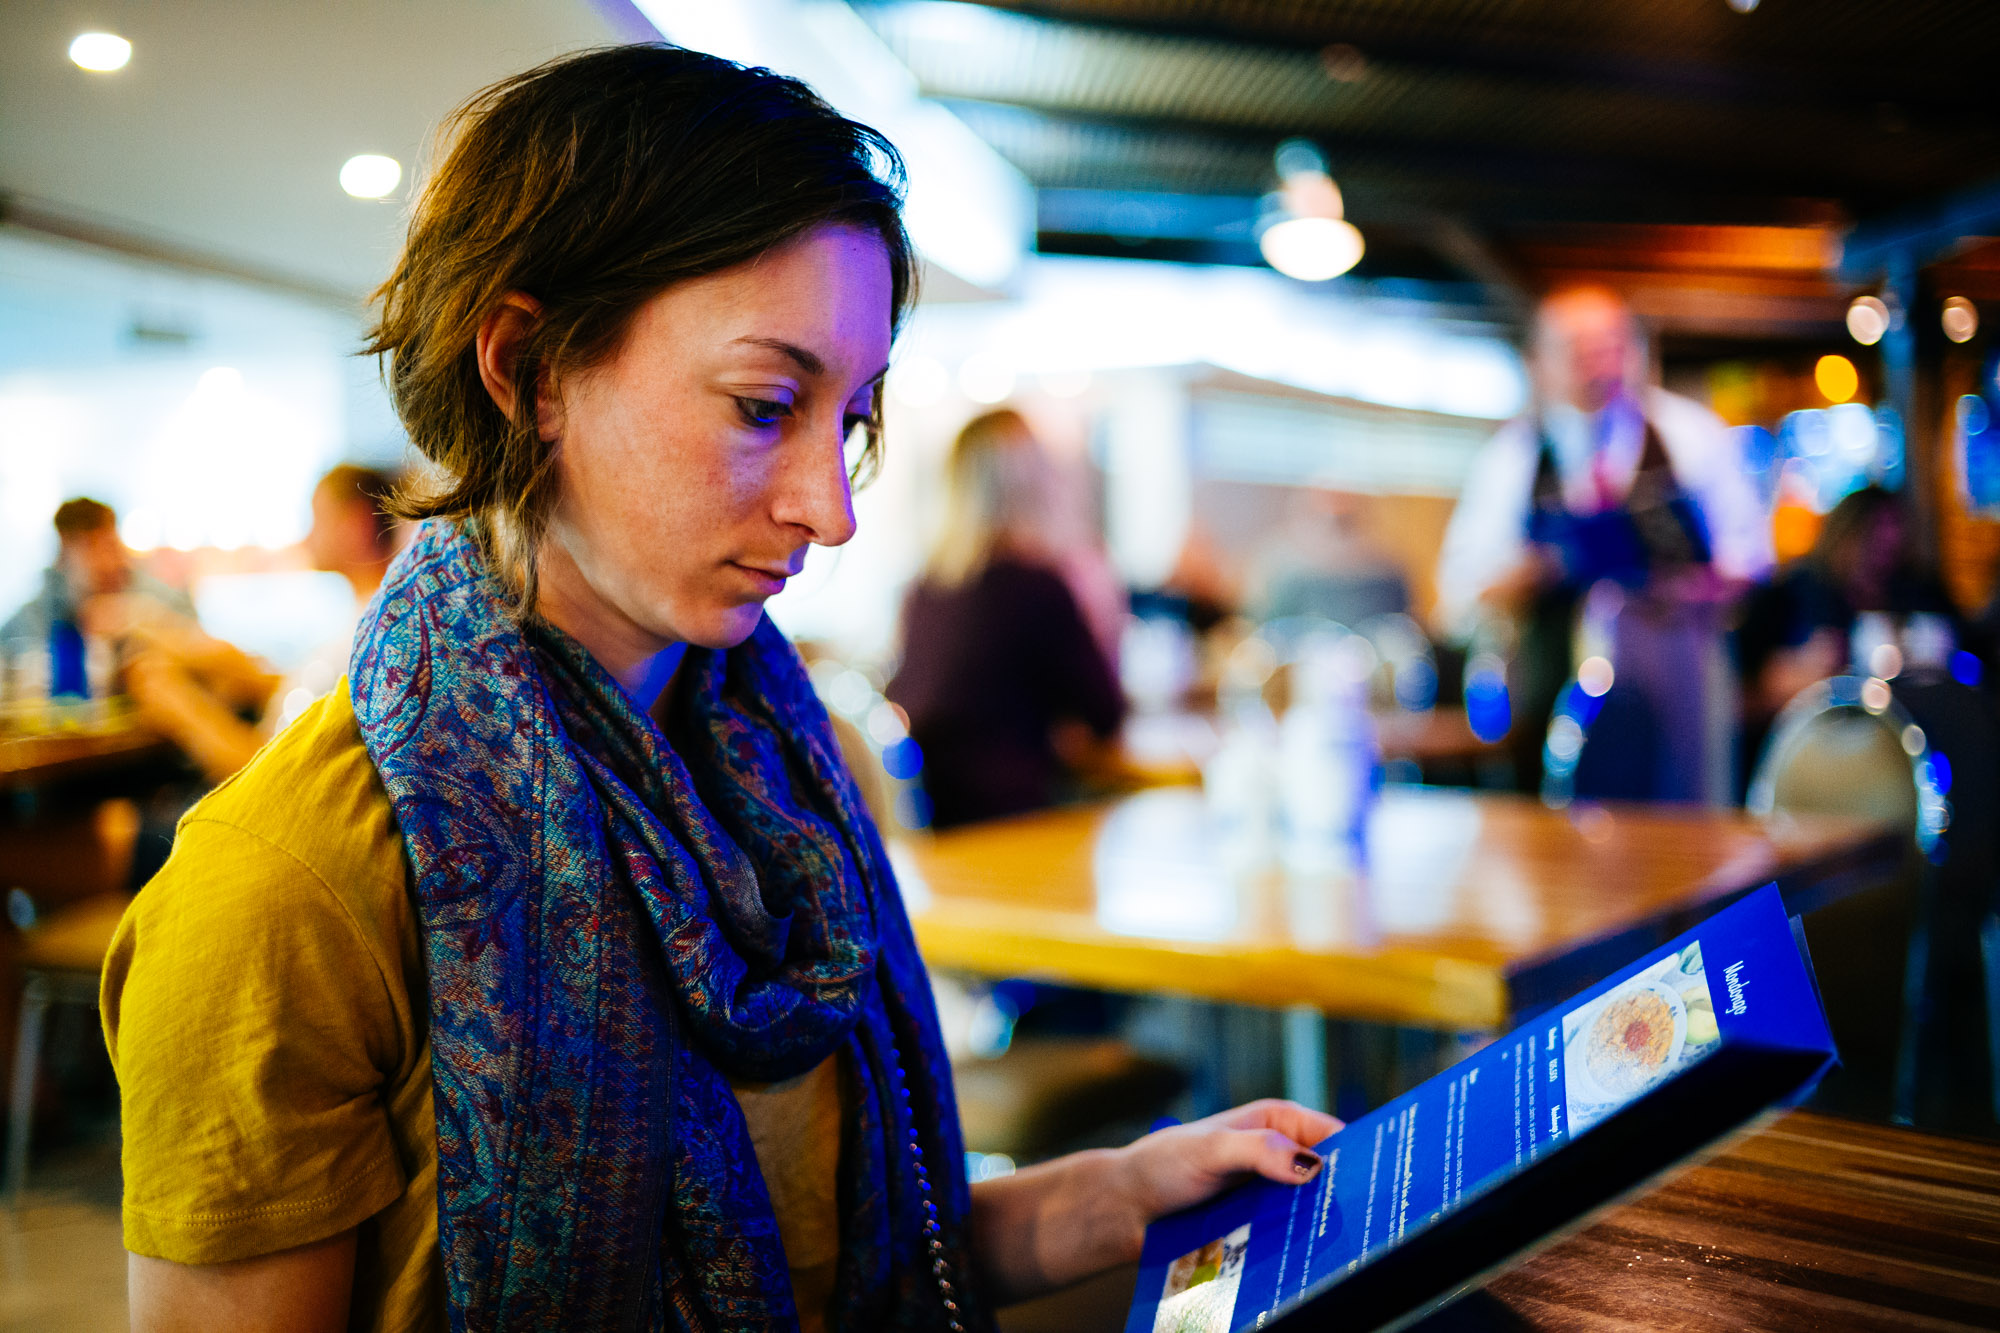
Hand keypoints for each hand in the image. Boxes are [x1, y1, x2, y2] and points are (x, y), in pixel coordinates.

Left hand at [969, 1098, 1340, 1304]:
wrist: (1126, 1209)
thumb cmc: (1162, 1165)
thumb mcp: (1210, 1149)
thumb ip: (1257, 1150)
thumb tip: (1310, 1164)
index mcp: (1278, 1122)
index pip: (1335, 1136)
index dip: (1361, 1156)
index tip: (1384, 1181)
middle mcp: (1280, 1155)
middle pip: (1330, 1178)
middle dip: (1346, 1198)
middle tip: (1369, 1224)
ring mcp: (1272, 1193)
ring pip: (1313, 1212)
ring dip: (1322, 1228)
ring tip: (1343, 1250)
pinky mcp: (1259, 1225)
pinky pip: (1290, 1237)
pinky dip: (1299, 1248)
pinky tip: (1308, 1264)